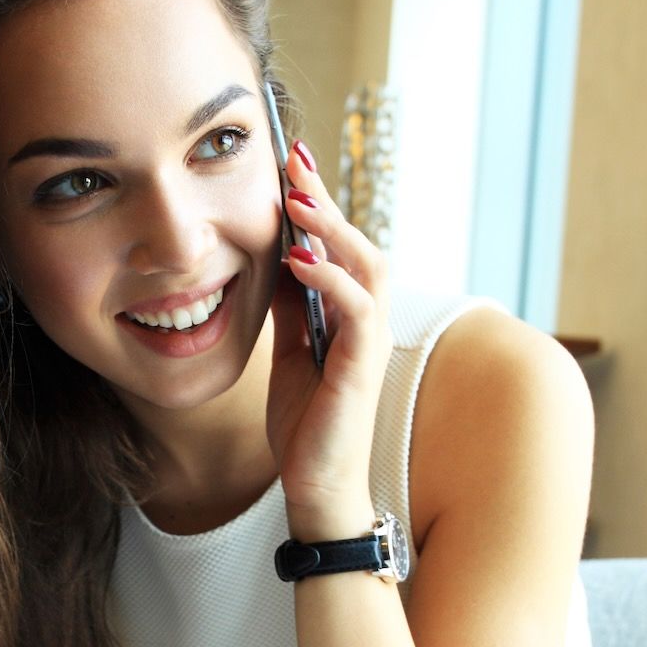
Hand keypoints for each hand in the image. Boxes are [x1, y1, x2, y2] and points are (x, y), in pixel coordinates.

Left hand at [266, 141, 394, 536]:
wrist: (316, 487)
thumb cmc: (306, 426)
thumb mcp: (286, 355)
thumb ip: (289, 309)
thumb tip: (277, 261)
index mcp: (347, 315)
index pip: (335, 246)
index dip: (315, 205)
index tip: (288, 165)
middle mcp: (366, 320)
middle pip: (354, 242)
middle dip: (323, 200)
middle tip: (293, 160)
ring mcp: (369, 342)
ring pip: (365, 265)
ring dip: (330, 229)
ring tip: (297, 200)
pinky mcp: (363, 366)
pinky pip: (358, 309)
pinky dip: (331, 280)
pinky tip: (300, 262)